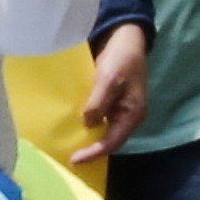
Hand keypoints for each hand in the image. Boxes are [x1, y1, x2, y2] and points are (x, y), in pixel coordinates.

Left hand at [74, 23, 151, 166]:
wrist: (125, 39)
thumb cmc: (121, 58)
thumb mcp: (109, 79)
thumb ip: (99, 103)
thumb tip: (88, 124)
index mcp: (133, 114)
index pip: (113, 142)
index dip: (94, 153)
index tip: (74, 160)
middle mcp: (127, 115)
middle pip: (109, 140)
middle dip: (90, 150)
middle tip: (68, 157)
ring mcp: (119, 109)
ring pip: (102, 130)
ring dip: (87, 138)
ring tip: (66, 146)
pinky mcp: (110, 101)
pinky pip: (98, 118)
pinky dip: (86, 124)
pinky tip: (70, 126)